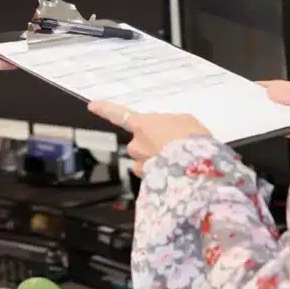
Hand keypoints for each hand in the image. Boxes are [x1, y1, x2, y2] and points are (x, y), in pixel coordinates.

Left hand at [87, 102, 210, 173]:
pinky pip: (151, 177)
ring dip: (155, 163)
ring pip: (144, 163)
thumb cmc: (191, 139)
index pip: (118, 115)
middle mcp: (136, 145)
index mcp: (143, 125)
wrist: (196, 165)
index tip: (92, 106)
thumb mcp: (185, 122)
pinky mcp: (147, 182)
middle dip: (149, 147)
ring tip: (177, 163)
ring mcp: (141, 165)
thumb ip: (170, 125)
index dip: (105, 110)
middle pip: (137, 145)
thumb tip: (169, 132)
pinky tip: (176, 176)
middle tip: (171, 147)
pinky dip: (160, 176)